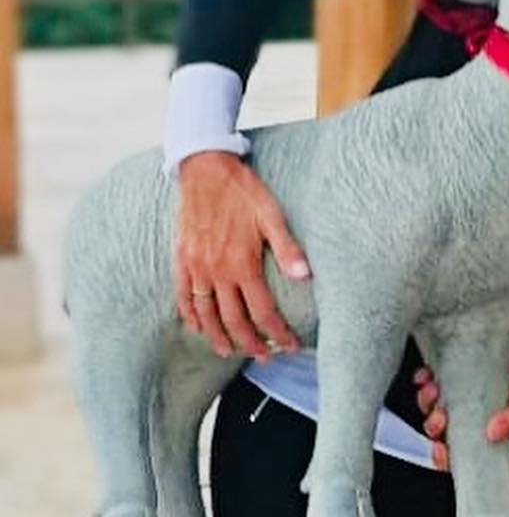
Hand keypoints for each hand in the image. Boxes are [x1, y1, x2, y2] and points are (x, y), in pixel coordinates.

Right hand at [175, 149, 309, 361]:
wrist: (205, 170)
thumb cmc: (243, 190)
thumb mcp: (272, 214)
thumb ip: (287, 248)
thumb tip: (306, 276)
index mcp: (243, 263)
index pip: (263, 311)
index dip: (278, 332)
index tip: (291, 345)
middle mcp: (217, 272)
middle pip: (235, 320)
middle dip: (252, 343)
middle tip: (266, 358)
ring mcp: (196, 268)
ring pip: (207, 315)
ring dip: (220, 338)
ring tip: (231, 352)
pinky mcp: (182, 260)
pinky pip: (183, 297)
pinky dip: (191, 317)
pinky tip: (198, 328)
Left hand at [414, 313, 508, 470]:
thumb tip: (495, 433)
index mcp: (489, 420)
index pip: (461, 447)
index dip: (446, 454)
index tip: (441, 448)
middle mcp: (473, 405)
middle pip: (442, 426)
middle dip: (434, 424)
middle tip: (440, 416)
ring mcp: (463, 384)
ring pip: (434, 402)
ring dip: (427, 400)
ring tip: (433, 389)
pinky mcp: (458, 360)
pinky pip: (433, 372)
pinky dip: (424, 376)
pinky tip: (426, 374)